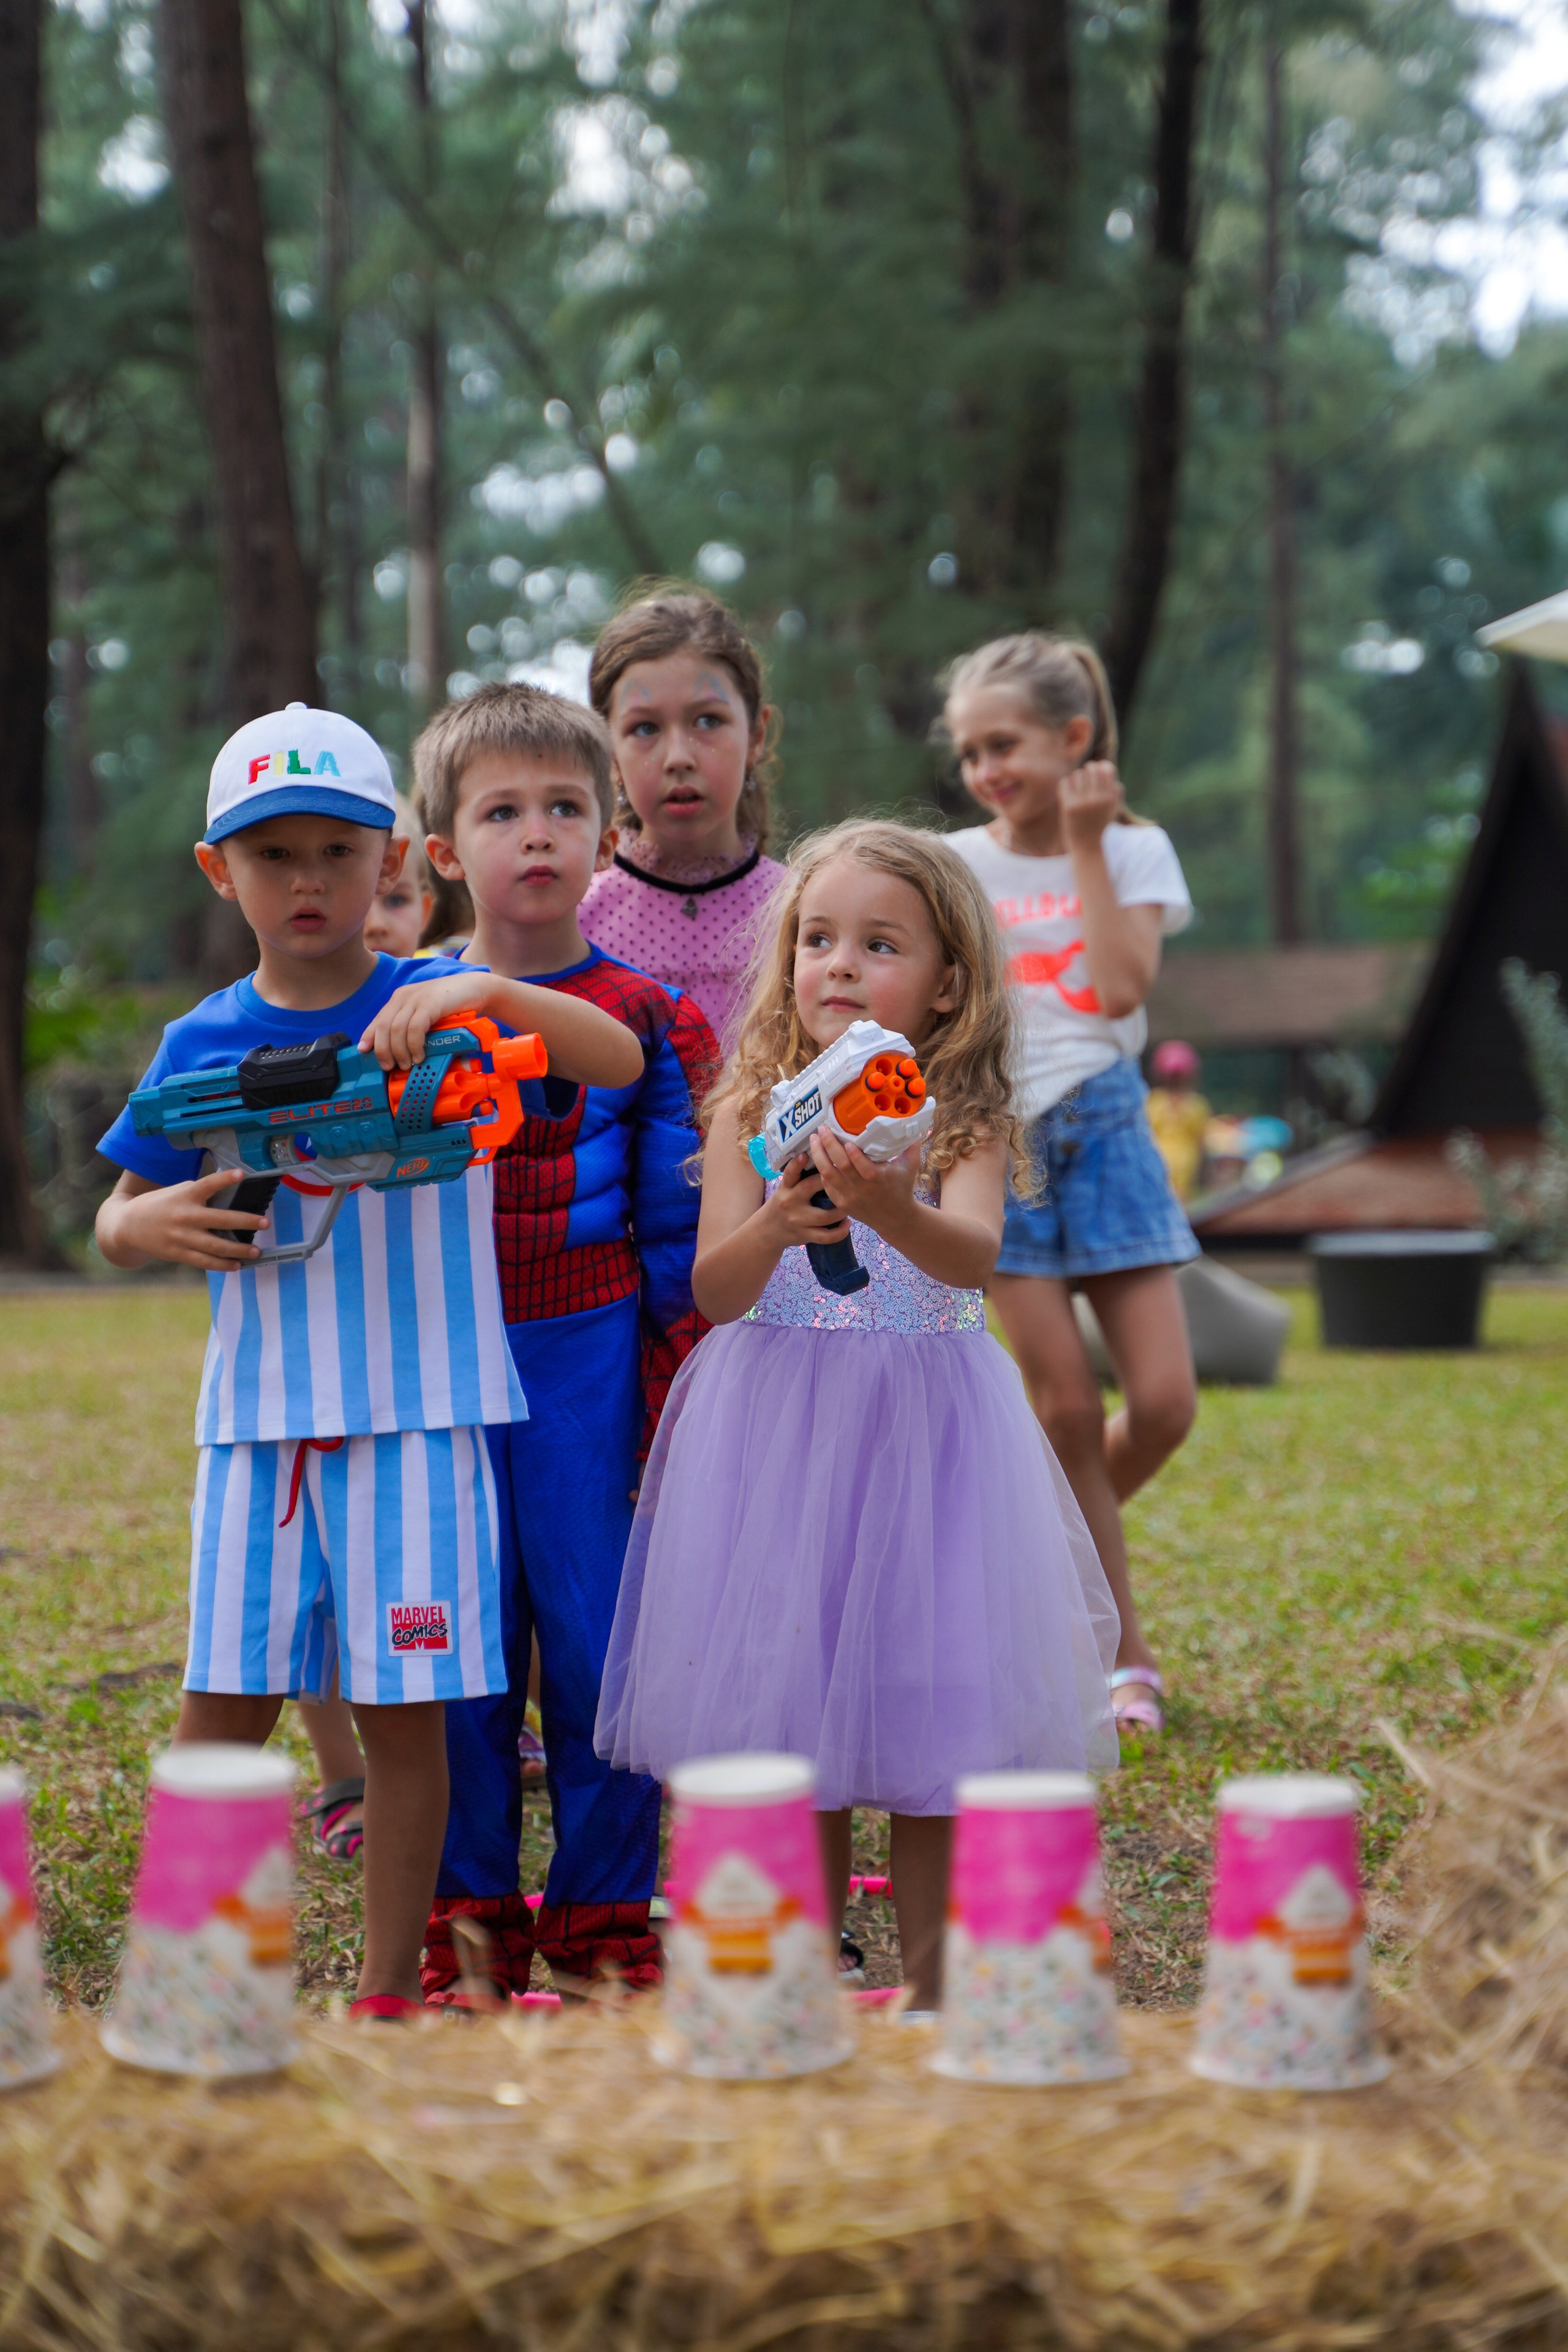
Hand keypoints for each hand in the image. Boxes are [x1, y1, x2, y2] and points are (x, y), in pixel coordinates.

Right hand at [111, 1168, 269, 1271]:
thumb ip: (199, 1193)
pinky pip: (204, 1262)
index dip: (224, 1179)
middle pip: (219, 1220)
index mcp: (184, 1196)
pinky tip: (237, 1265)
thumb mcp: (176, 1192)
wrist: (128, 1226)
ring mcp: (181, 1237)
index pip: (207, 1184)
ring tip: (256, 1250)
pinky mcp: (178, 1254)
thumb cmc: (159, 1205)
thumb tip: (228, 1195)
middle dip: (244, 1221)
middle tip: (264, 1222)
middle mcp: (184, 1216)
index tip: (241, 1174)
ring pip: (215, 1246)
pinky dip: (222, 1265)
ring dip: (238, 1249)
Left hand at [358, 974, 484, 1070]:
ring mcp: (416, 999)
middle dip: (383, 1050)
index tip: (364, 1052)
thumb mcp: (426, 1014)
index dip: (369, 1037)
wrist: (474, 989)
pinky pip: (414, 1028)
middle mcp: (404, 996)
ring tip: (406, 1064)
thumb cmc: (451, 1005)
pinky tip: (419, 1055)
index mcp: (400, 998)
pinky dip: (414, 1045)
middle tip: (389, 1066)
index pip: (377, 1020)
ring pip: (396, 1029)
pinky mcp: (430, 1004)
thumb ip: (411, 1025)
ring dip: (399, 1051)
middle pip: (383, 1027)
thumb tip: (398, 1049)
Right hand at [761, 1153, 853, 1248]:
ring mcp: (798, 1221)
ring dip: (841, 1210)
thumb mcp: (785, 1188)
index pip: (790, 1174)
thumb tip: (822, 1154)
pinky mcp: (805, 1235)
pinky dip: (840, 1232)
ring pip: (824, 1216)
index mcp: (785, 1188)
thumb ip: (799, 1176)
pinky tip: (848, 1224)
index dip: (796, 1164)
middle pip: (809, 1188)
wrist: (768, 1230)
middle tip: (846, 1174)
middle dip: (828, 1181)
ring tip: (852, 1203)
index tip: (805, 1154)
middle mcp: (790, 1203)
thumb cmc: (783, 1203)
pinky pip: (825, 1236)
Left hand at [807, 1127, 919, 1237]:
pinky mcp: (841, 1203)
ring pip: (828, 1175)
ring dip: (819, 1155)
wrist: (895, 1218)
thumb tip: (910, 1123)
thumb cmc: (902, 1188)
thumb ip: (911, 1145)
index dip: (854, 1155)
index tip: (846, 1141)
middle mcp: (862, 1189)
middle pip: (841, 1167)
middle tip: (822, 1129)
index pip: (864, 1168)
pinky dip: (821, 1170)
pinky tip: (818, 1156)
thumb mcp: (910, 1167)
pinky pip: (826, 1185)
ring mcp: (849, 1197)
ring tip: (814, 1139)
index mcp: (879, 1179)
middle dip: (829, 1145)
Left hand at [1060, 760, 1125, 852]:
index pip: (1107, 769)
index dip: (1101, 766)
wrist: (1086, 845)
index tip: (1097, 770)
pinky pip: (1065, 783)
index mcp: (1111, 798)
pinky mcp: (1068, 807)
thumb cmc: (1099, 823)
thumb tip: (1104, 765)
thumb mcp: (1113, 807)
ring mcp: (1083, 803)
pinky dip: (1065, 784)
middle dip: (1087, 770)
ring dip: (1076, 778)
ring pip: (1077, 775)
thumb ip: (1114, 788)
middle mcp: (1098, 800)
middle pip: (1091, 769)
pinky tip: (1067, 791)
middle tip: (1085, 776)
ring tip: (1077, 786)